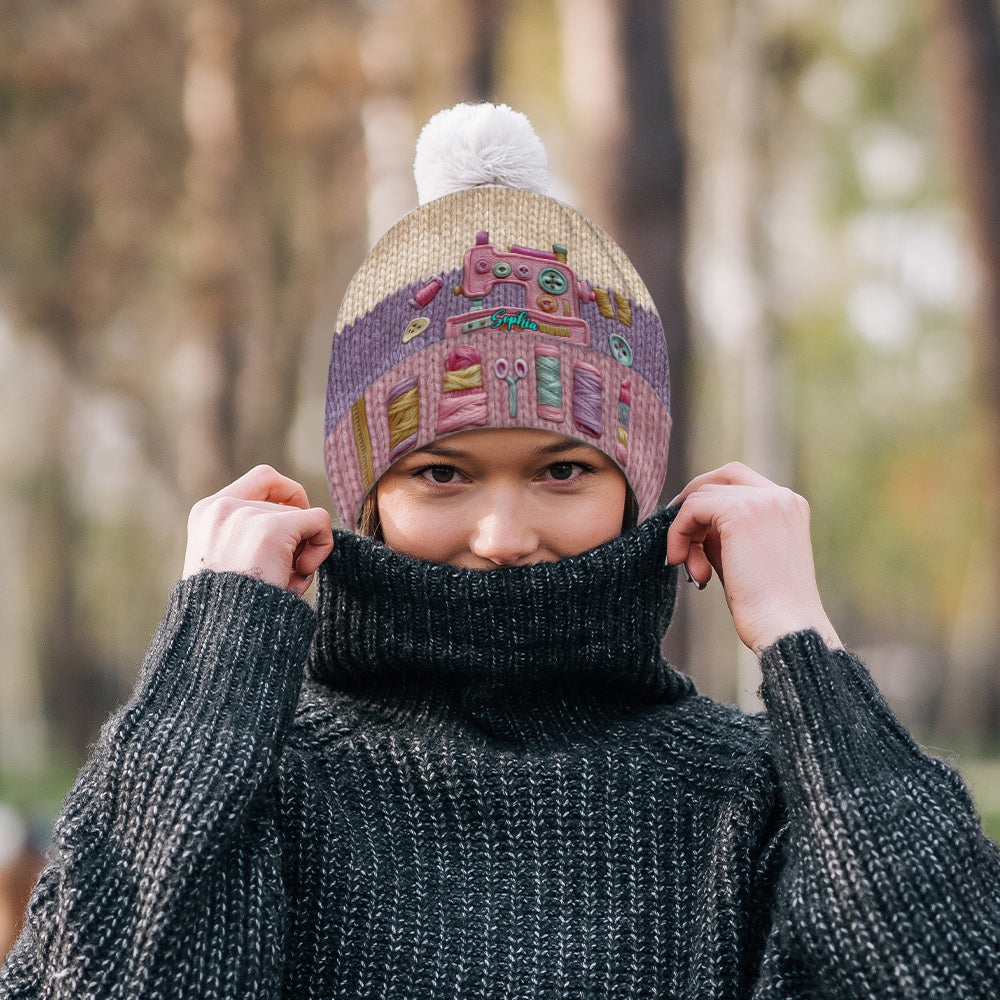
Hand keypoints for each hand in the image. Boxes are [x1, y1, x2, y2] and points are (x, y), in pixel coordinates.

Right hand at [183, 465, 333, 598]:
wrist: (221, 637)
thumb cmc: (230, 611)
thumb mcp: (228, 562)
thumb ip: (249, 535)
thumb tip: (304, 517)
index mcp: (206, 513)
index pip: (262, 479)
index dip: (288, 496)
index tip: (294, 526)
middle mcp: (222, 508)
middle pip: (286, 503)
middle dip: (294, 537)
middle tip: (284, 572)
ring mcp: (246, 516)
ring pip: (303, 517)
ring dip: (303, 550)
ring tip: (283, 582)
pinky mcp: (271, 530)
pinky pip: (319, 521)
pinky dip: (322, 546)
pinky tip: (300, 574)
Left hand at [666, 462, 841, 654]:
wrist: (784, 628)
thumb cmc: (765, 606)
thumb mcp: (743, 558)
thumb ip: (723, 534)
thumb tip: (691, 523)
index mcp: (789, 506)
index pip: (740, 481)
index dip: (708, 499)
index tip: (690, 530)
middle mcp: (781, 497)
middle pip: (721, 477)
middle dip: (693, 504)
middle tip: (678, 537)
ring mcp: (763, 501)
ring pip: (702, 495)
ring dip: (686, 531)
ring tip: (693, 570)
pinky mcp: (741, 512)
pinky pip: (692, 509)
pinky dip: (678, 533)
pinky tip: (680, 561)